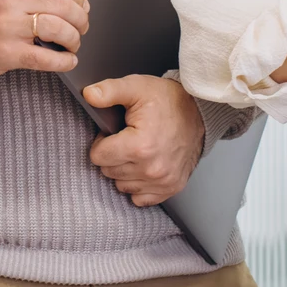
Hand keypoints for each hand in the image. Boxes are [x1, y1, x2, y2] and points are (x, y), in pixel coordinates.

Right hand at [0, 0, 89, 79]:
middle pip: (62, 5)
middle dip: (80, 19)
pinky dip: (63, 61)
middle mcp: (9, 0)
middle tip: (82, 27)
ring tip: (73, 43)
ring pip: (57, 29)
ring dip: (73, 39)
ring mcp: (7, 27)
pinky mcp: (7, 53)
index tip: (83, 6)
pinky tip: (68, 60)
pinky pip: (45, 57)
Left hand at [83, 75, 204, 205]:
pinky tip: (145, 166)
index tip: (115, 133)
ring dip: (124, 171)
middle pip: (108, 171)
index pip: (98, 157)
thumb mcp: (135, 88)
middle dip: (113, 155)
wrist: (198, 111)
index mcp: (140, 146)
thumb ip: (109, 90)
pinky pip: (140, 198)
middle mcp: (152, 169)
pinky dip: (139, 184)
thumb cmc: (167, 101)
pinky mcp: (171, 188)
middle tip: (127, 139)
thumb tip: (88, 94)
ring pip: (122, 185)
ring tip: (137, 151)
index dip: (102, 141)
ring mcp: (163, 181)